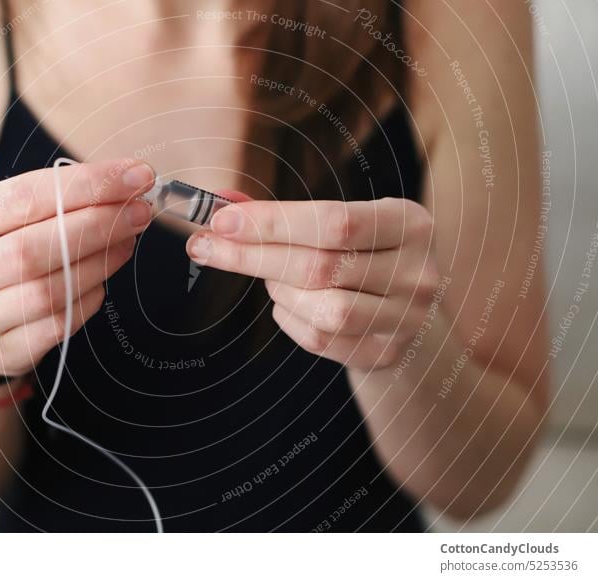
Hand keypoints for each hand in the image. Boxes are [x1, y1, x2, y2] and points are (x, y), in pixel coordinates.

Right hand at [0, 159, 153, 377]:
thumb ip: (53, 200)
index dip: (88, 184)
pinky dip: (89, 298)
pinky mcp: (1, 353)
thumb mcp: (3, 218)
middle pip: (35, 247)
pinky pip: (59, 324)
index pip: (24, 196)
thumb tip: (125, 185)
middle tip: (139, 211)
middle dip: (99, 224)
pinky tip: (103, 280)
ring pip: (49, 290)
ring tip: (128, 241)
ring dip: (101, 261)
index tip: (135, 175)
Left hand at [186, 197, 439, 370]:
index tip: (221, 221)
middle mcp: (416, 273)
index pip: (335, 222)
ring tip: (270, 277)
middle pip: (320, 267)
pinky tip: (287, 302)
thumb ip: (283, 214)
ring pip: (322, 308)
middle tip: (206, 247)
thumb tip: (221, 205)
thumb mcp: (340, 222)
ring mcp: (405, 319)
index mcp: (410, 224)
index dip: (273, 222)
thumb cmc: (361, 252)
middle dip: (252, 256)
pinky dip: (289, 317)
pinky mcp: (385, 353)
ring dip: (278, 290)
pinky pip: (320, 340)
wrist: (403, 306)